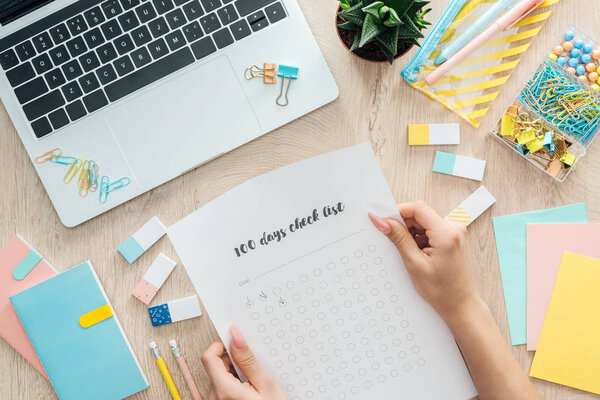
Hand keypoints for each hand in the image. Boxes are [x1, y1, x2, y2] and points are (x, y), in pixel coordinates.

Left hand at [202, 325, 286, 399]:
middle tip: (251, 359)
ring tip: (254, 377)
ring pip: (219, 376)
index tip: (233, 338)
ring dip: (234, 370)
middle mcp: (214, 398)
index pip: (209, 357)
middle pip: (214, 366)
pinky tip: (250, 386)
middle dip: (232, 358)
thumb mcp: (264, 384)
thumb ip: (247, 360)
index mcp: (224, 391)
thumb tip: (236, 337)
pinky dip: (234, 380)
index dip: (220, 344)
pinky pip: (222, 386)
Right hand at [368, 200, 477, 322]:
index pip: (418, 208)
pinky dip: (419, 238)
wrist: (459, 304)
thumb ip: (398, 238)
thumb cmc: (442, 291)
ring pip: (423, 222)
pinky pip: (429, 229)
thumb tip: (383, 222)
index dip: (398, 211)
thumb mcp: (414, 263)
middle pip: (420, 214)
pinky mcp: (452, 237)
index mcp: (447, 233)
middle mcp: (454, 228)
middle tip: (396, 244)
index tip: (384, 220)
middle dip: (404, 225)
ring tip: (413, 255)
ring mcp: (454, 232)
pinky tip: (419, 254)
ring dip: (412, 233)